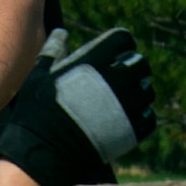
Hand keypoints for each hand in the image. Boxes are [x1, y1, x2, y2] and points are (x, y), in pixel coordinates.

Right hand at [0, 26, 153, 185]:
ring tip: (120, 102)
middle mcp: (115, 79)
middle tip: (118, 79)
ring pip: (147, 90)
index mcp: (94, 60)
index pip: (123, 39)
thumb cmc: (36, 113)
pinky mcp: (131, 131)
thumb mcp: (39, 76)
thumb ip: (54, 51)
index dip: (120, 45)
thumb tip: (61, 32)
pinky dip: (140, 117)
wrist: (44, 153)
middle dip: (131, 68)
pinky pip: (148, 118)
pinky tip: (125, 120)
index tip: (112, 55)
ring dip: (137, 93)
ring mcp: (126, 106)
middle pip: (140, 63)